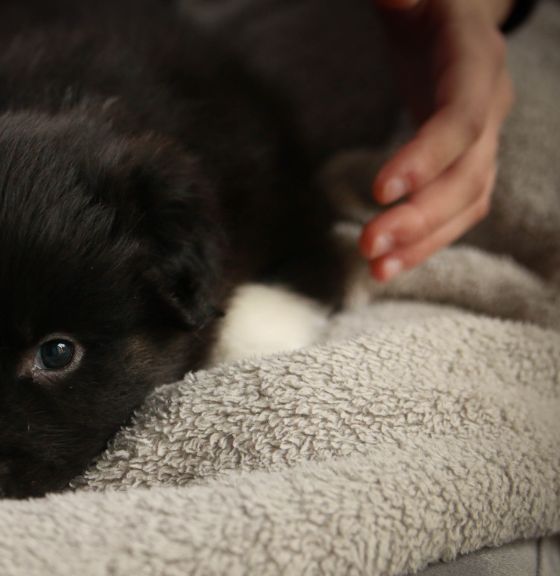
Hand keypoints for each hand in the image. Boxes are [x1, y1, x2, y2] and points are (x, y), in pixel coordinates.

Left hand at [361, 0, 514, 280]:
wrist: (452, 19)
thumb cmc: (424, 4)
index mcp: (474, 61)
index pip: (461, 118)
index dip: (429, 157)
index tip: (381, 190)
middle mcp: (488, 105)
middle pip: (467, 173)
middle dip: (421, 215)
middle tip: (368, 244)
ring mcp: (484, 140)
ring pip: (467, 201)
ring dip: (424, 240)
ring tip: (376, 268)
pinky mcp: (468, 164)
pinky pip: (458, 212)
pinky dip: (426, 243)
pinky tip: (388, 266)